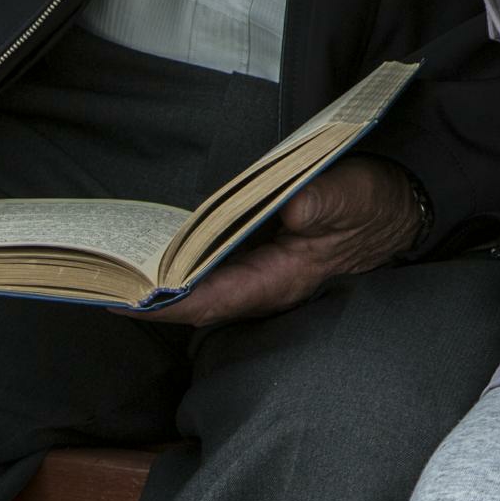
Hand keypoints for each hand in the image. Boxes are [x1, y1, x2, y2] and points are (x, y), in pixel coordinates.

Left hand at [145, 156, 418, 326]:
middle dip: (150, 299)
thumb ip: (324, 201)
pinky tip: (161, 256)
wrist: (395, 209)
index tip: (126, 298)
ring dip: (163, 286)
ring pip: (203, 293)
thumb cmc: (371, 204)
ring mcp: (264, 277)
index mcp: (283, 278)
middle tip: (103, 281)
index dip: (168, 304)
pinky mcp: (263, 263)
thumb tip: (292, 205)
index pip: (214, 300)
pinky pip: (214, 275)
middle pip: (198, 304)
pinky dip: (184, 269)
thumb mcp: (352, 196)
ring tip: (119, 270)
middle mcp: (267, 286)